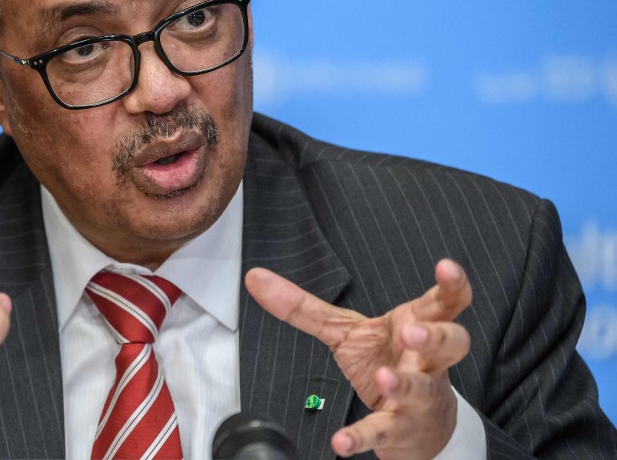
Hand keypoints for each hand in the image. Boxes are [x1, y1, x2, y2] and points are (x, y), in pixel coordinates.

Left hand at [245, 259, 472, 459]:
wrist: (417, 424)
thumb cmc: (387, 361)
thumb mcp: (346, 331)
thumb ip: (304, 306)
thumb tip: (255, 277)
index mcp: (418, 326)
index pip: (445, 303)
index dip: (451, 285)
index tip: (446, 268)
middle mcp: (428, 361)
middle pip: (452, 343)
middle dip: (436, 335)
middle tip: (413, 331)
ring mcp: (421, 396)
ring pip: (423, 389)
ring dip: (405, 384)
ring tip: (385, 379)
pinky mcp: (402, 429)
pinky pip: (385, 431)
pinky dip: (363, 437)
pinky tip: (341, 441)